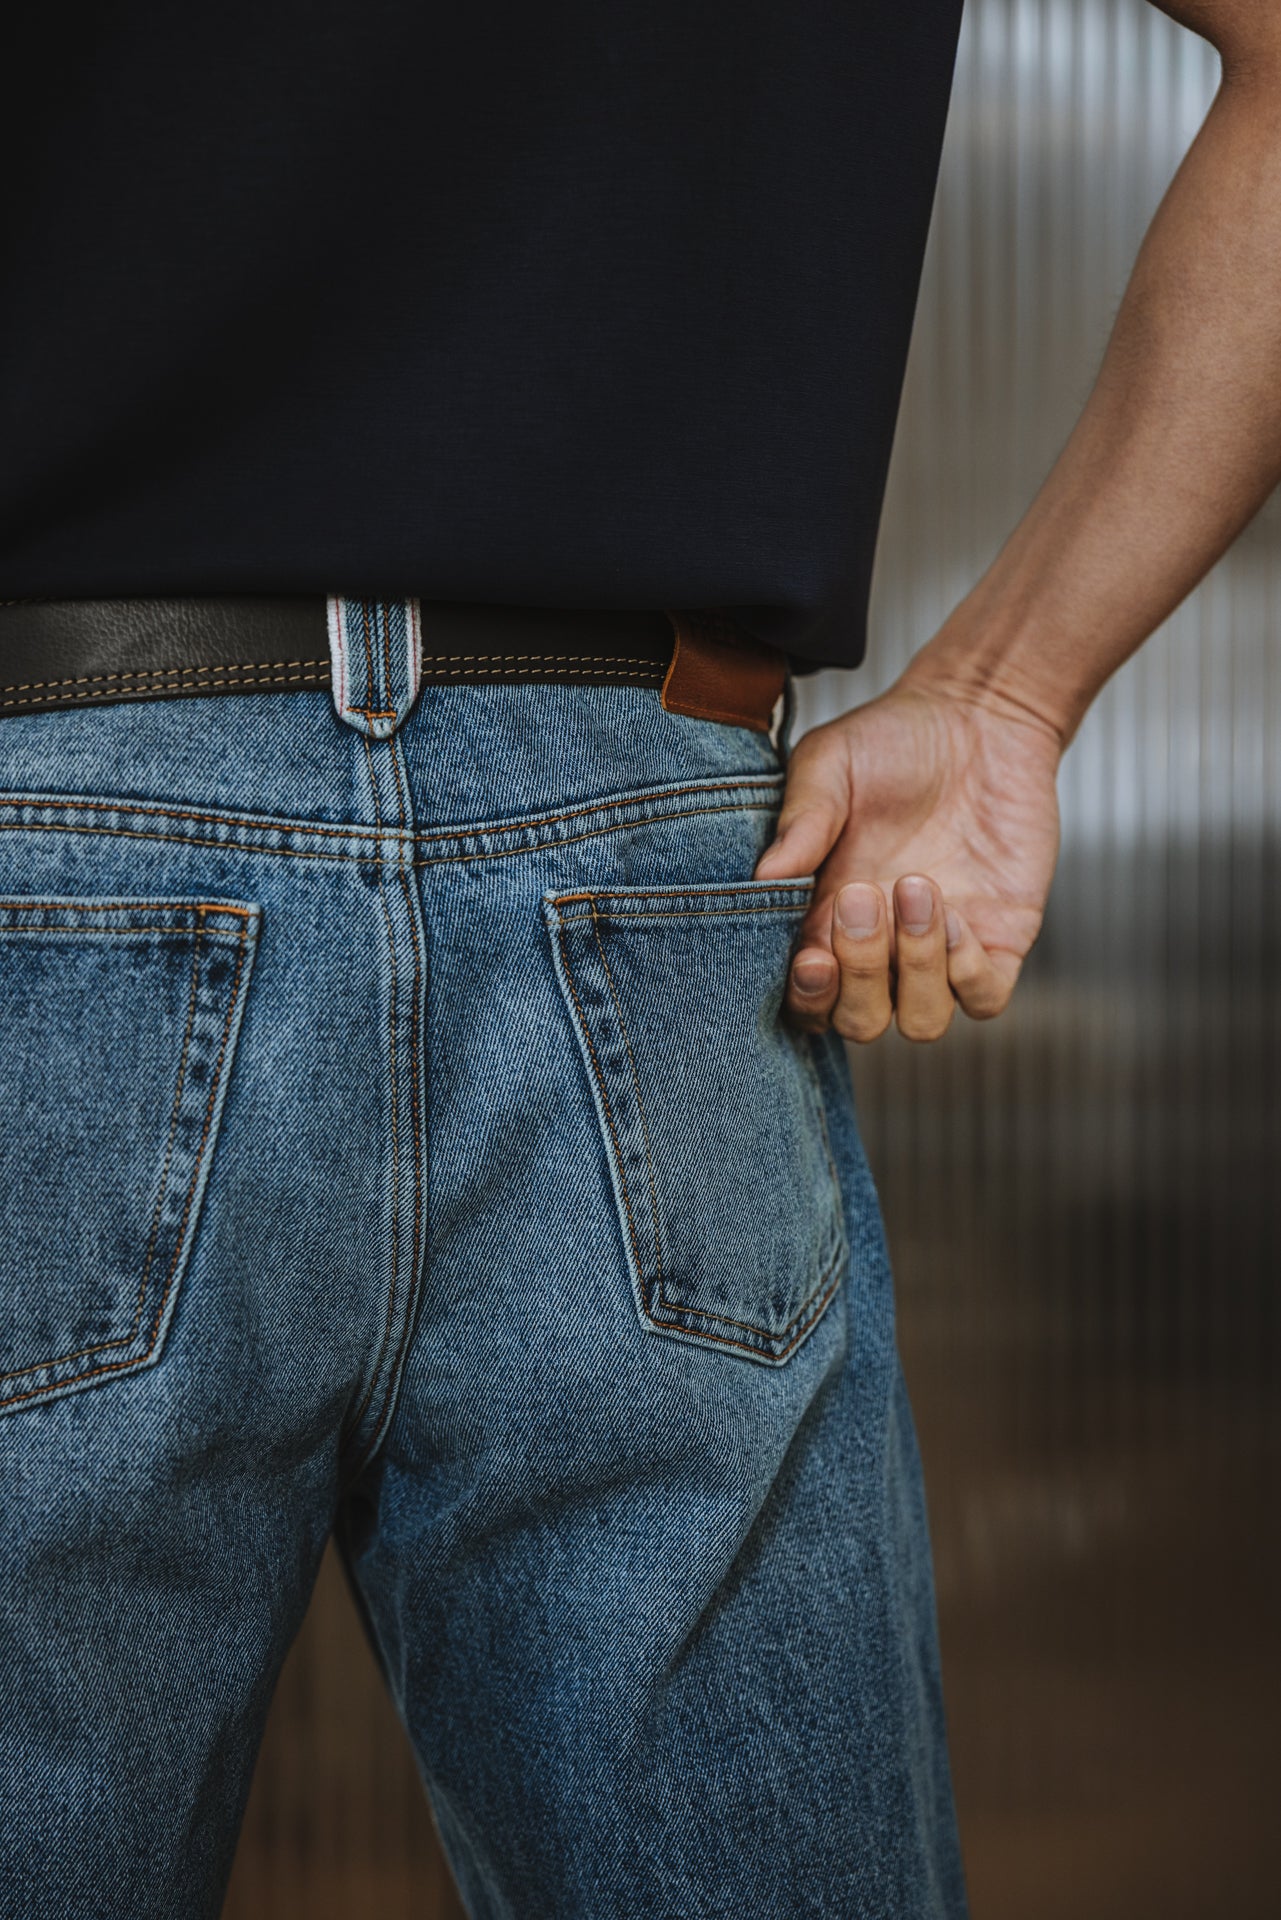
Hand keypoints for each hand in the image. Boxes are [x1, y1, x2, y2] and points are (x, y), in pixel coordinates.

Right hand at [753, 674, 1062, 1041]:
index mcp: (822, 920)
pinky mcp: (996, 941)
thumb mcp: (829, 766)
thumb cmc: (891, 741)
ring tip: (916, 887)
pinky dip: (967, 970)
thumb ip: (800, 821)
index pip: (805, 999)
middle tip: (863, 896)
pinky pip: (984, 998)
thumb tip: (763, 878)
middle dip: (861, 973)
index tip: (811, 957)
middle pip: (860, 1022)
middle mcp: (879, 949)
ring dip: (916, 968)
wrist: (978, 716)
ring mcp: (939, 951)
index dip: (807, 996)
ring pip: (922, 1022)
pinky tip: (957, 912)